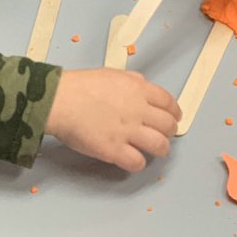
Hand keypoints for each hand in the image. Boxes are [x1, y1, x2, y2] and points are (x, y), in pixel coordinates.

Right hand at [44, 68, 180, 171]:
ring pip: (160, 146)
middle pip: (168, 125)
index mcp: (139, 90)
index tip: (173, 118)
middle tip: (163, 134)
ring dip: (160, 149)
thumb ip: (133, 81)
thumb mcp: (113, 74)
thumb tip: (143, 86)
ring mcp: (128, 131)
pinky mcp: (115, 150)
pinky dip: (139, 163)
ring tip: (154, 150)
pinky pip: (137, 162)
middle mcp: (138, 111)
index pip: (169, 103)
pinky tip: (133, 159)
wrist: (61, 100)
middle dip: (169, 131)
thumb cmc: (81, 86)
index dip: (174, 113)